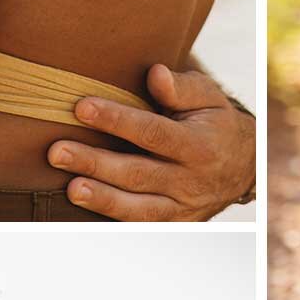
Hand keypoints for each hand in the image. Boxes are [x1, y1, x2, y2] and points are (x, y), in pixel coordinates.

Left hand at [48, 65, 253, 220]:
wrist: (242, 168)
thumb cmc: (214, 123)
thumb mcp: (209, 98)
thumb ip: (182, 88)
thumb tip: (155, 74)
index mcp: (199, 145)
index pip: (153, 132)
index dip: (117, 120)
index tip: (81, 107)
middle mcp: (191, 180)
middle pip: (138, 173)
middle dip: (96, 162)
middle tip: (57, 151)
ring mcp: (182, 208)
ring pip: (137, 207)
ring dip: (101, 198)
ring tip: (70, 187)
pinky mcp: (173, 224)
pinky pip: (139, 225)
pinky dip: (112, 219)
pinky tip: (85, 209)